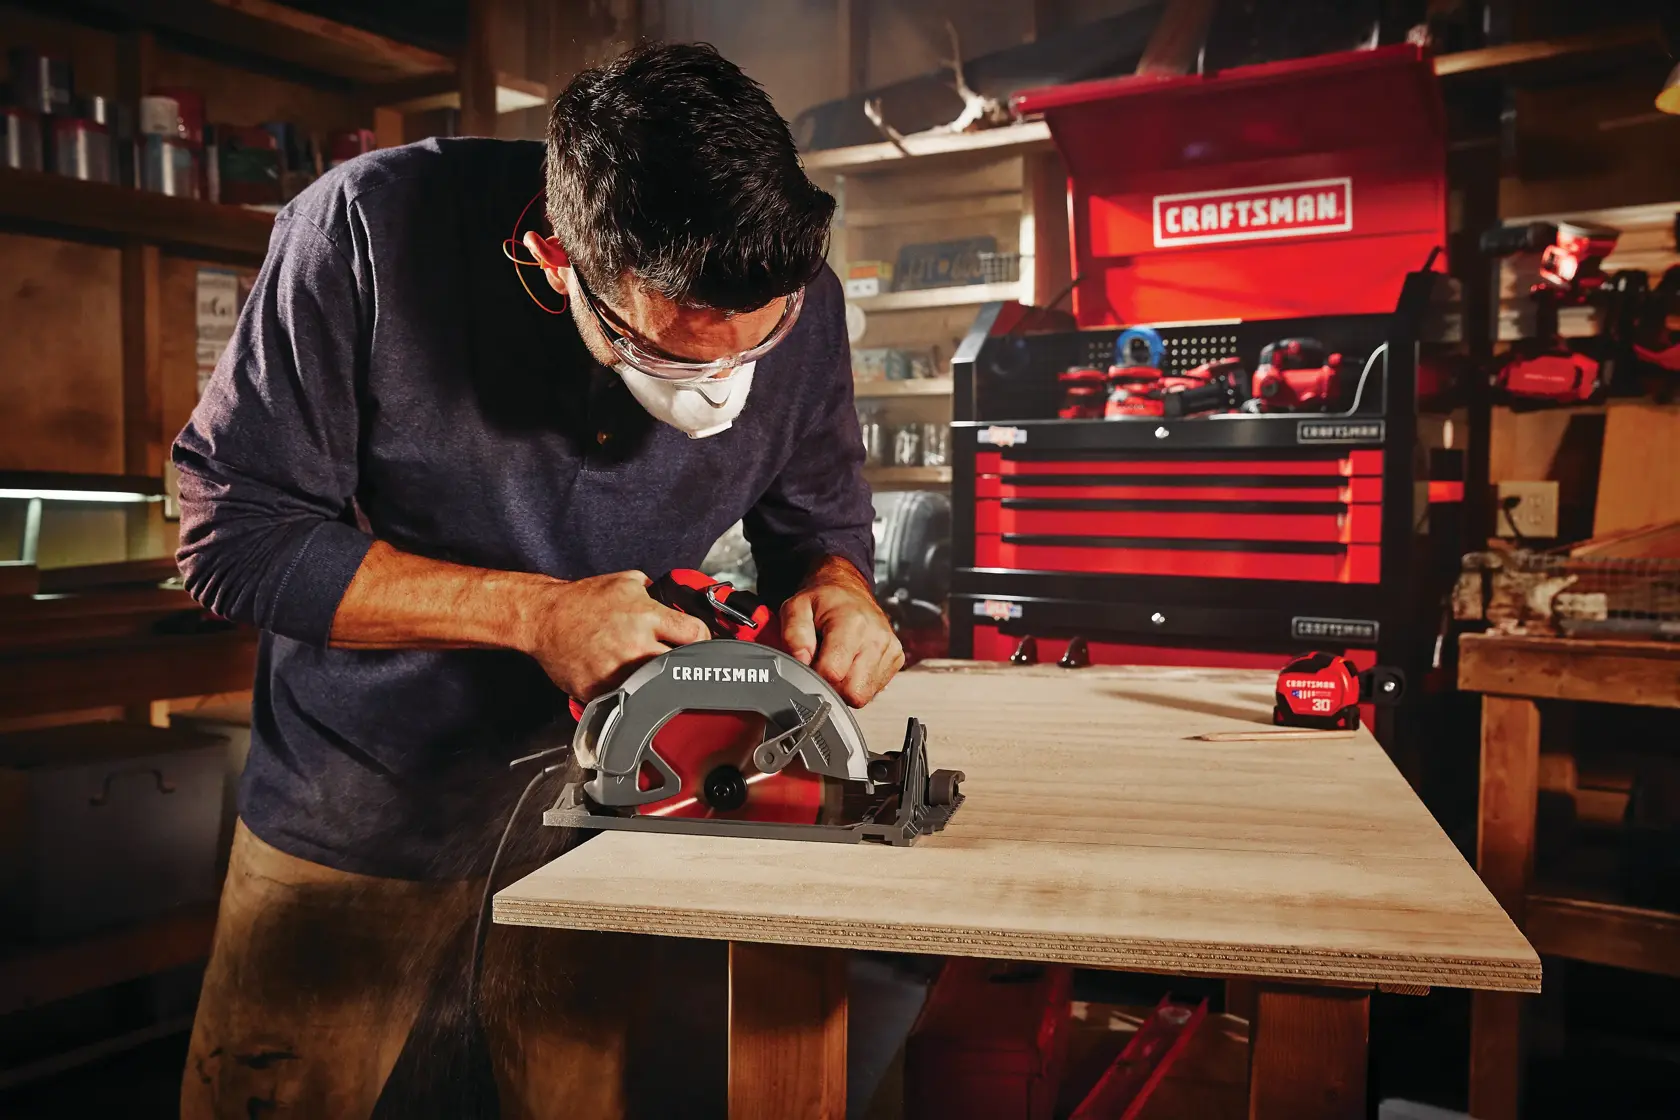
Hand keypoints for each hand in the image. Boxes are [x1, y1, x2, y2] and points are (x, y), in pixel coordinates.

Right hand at [521, 570, 710, 700]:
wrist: (544, 618)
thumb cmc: (582, 601)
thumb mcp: (625, 582)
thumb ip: (654, 592)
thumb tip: (675, 602)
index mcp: (647, 616)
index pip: (695, 634)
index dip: (703, 640)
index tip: (700, 644)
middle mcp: (635, 645)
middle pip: (681, 665)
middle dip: (683, 663)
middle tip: (677, 661)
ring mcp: (618, 671)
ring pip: (656, 686)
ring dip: (657, 681)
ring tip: (649, 672)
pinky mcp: (600, 690)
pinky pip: (625, 697)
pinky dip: (628, 693)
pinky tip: (623, 681)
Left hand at [780, 557, 903, 706]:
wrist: (850, 590)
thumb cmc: (824, 600)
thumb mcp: (796, 608)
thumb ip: (794, 635)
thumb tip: (801, 662)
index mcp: (852, 623)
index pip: (833, 674)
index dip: (815, 677)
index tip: (810, 665)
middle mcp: (876, 637)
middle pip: (852, 692)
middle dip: (833, 686)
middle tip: (823, 665)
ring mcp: (889, 649)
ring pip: (864, 695)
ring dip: (847, 685)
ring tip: (839, 660)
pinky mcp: (896, 658)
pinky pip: (874, 689)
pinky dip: (860, 682)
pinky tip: (853, 662)